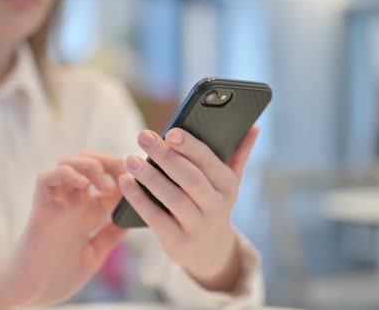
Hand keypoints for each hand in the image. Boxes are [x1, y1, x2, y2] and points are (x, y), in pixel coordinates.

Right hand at [0, 152, 126, 308]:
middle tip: (124, 174)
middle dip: (110, 162)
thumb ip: (110, 235)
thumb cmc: (57, 277)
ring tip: (104, 184)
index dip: (125, 177)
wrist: (29, 293)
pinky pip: (48, 177)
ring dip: (90, 164)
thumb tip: (131, 217)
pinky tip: (84, 185)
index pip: (109, 182)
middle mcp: (72, 203)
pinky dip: (67, 173)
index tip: (138, 183)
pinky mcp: (40, 206)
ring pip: (69, 162)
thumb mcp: (95, 254)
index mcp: (87, 213)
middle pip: (90, 163)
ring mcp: (56, 202)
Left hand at [118, 126, 258, 291]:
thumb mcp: (229, 182)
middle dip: (166, 156)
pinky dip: (138, 199)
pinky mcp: (177, 242)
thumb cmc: (213, 203)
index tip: (170, 132)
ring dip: (149, 177)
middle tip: (143, 137)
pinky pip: (155, 218)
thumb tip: (253, 126)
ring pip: (173, 198)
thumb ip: (239, 154)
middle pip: (190, 179)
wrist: (211, 251)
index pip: (209, 162)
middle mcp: (216, 206)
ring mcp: (197, 226)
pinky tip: (125, 182)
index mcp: (228, 186)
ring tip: (131, 159)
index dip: (190, 147)